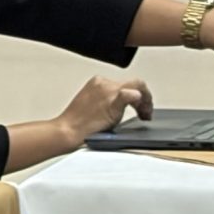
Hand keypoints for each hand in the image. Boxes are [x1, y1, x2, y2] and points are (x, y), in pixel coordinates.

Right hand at [4, 74, 153, 170]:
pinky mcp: (111, 103)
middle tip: (145, 114)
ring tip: (145, 115)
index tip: (139, 108)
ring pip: (137, 87)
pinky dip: (137, 98)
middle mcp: (104, 83)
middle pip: (135, 83)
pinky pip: (128, 95)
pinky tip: (141, 106)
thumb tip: (125, 104)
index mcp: (98, 82)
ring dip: (146, 102)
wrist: (67, 131)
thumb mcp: (93, 104)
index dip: (138, 96)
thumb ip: (108, 100)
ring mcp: (108, 92)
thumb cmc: (77, 123)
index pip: (126, 83)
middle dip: (145, 99)